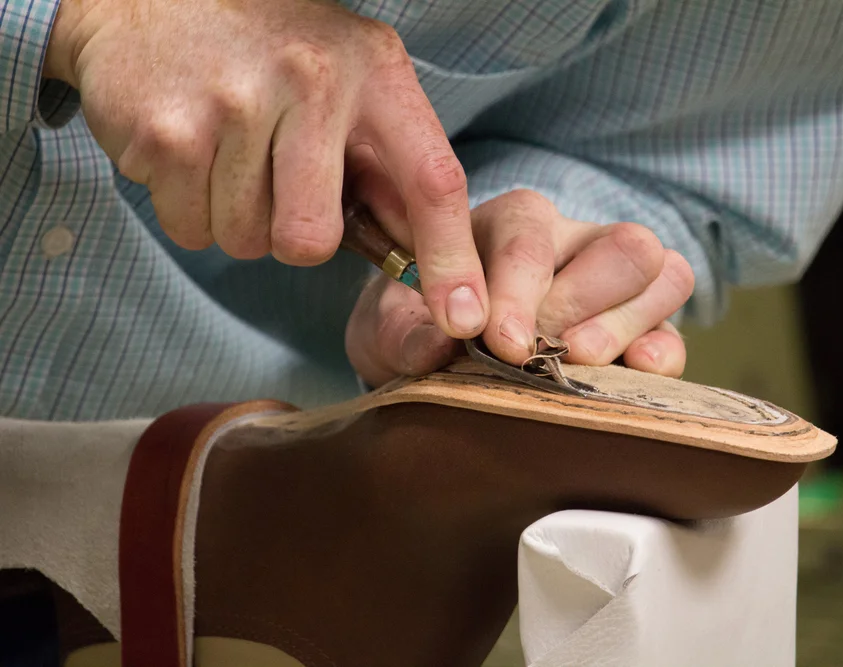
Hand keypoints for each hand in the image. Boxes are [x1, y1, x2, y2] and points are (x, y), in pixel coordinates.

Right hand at [42, 0, 487, 338]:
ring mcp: (233, 104)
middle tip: (277, 179)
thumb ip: (392, 165)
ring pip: (246, 242)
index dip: (451, 259)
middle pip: (309, 242)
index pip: (431, 181)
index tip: (465, 320)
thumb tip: (425, 259)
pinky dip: (189, 207)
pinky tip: (192, 148)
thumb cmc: (273, 52)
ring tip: (230, 149)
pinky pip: (189, 229)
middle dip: (292, 234)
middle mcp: (311, 81)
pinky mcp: (167, 131)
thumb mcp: (352, 80)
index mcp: (374, 72)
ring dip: (237, 218)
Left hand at [346, 190, 693, 387]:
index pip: (532, 240)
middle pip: (623, 246)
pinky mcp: (638, 328)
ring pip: (665, 274)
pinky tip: (628, 375)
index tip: (502, 344)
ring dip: (625, 325)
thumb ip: (403, 334)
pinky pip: (672, 331)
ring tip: (577, 364)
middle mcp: (574, 240)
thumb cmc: (417, 325)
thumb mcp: (388, 327)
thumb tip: (439, 347)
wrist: (434, 349)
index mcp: (511, 222)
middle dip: (581, 305)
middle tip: (538, 353)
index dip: (521, 294)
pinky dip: (659, 356)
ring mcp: (614, 282)